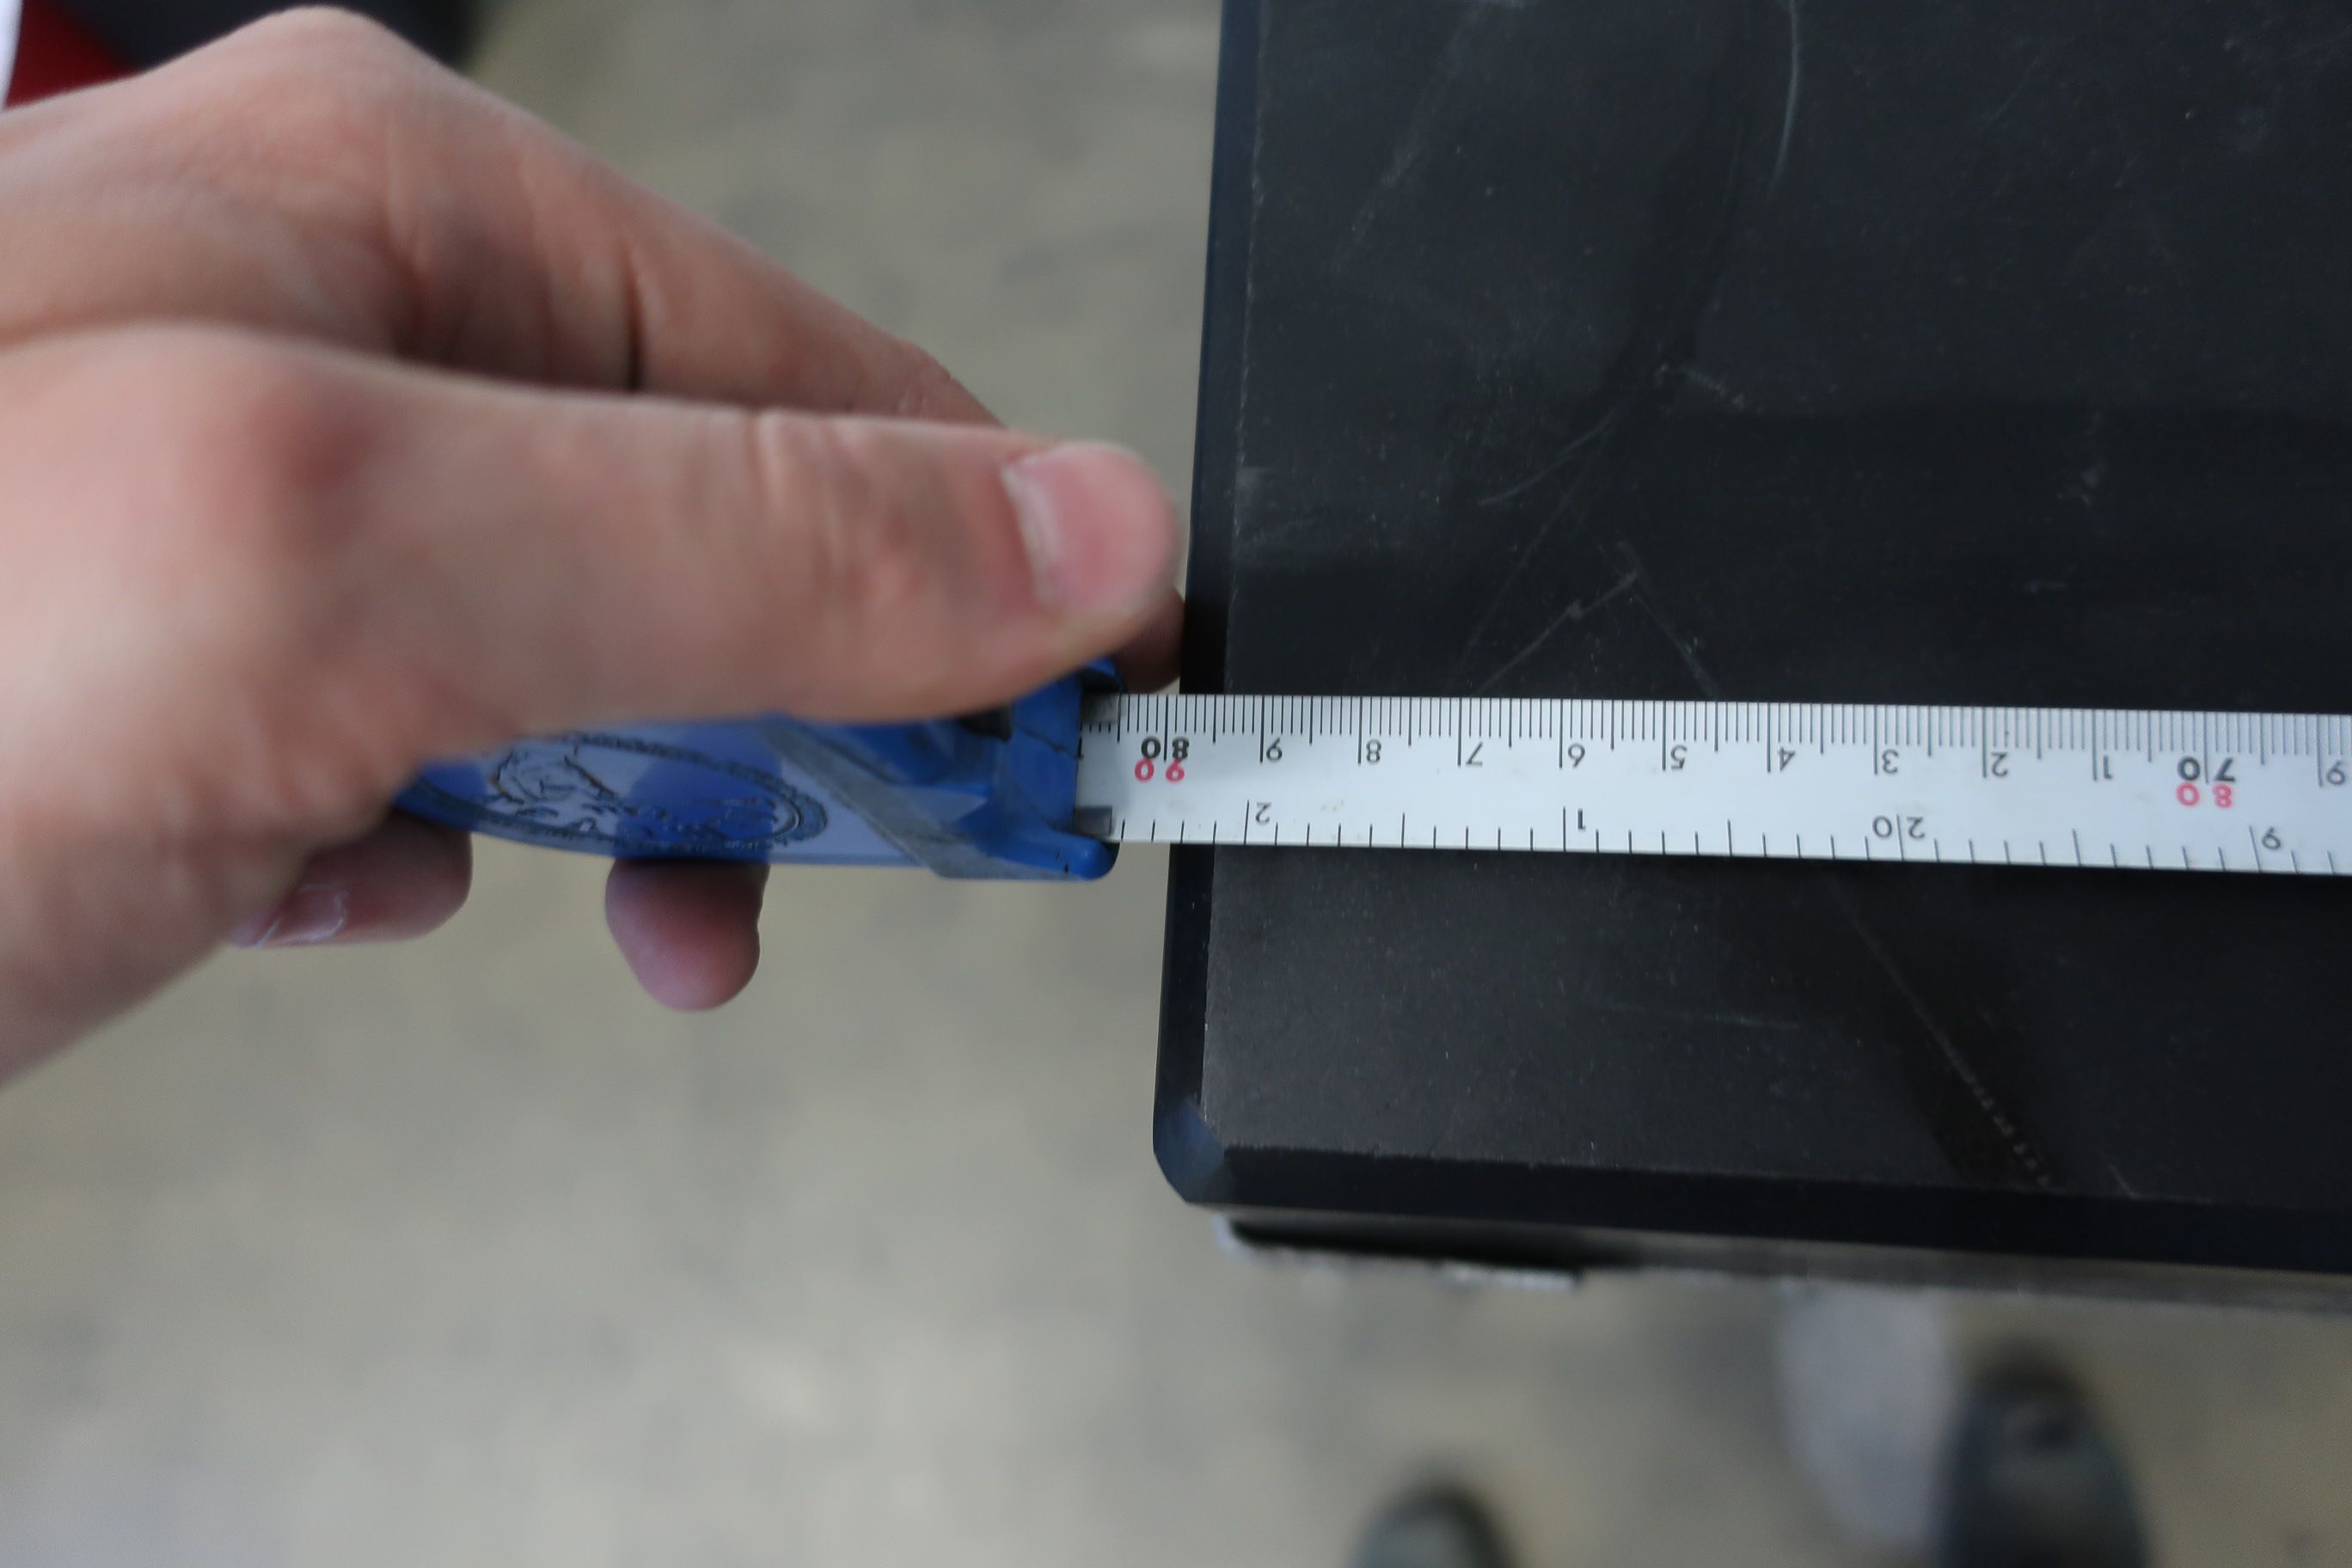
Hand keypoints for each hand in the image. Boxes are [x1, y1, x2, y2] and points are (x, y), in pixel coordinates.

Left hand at [0, 10, 1182, 1074]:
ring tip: (618, 912)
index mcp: (394, 204)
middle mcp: (313, 302)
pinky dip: (440, 836)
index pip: (836, 386)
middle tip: (821, 871)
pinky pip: (403, 725)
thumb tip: (1076, 532)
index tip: (1062, 766)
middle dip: (798, 708)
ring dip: (629, 792)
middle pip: (713, 503)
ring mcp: (227, 477)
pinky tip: (354, 887)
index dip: (983, 581)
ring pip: (570, 632)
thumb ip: (738, 542)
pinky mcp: (151, 649)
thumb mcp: (325, 568)